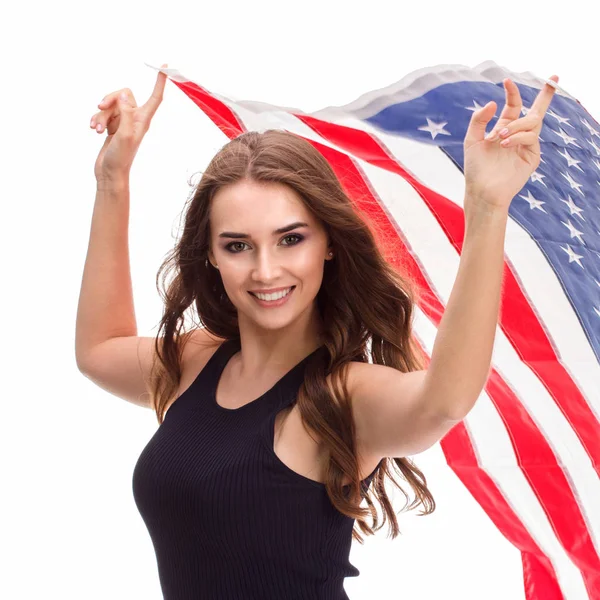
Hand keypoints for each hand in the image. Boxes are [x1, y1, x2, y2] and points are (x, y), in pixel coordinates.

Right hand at [91, 63, 168, 182]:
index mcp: (143, 120)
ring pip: (110, 105)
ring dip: (100, 114)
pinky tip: (94, 129)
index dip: (160, 82)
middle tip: (99, 107)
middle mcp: (135, 119)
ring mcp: (124, 122)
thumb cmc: (120, 158)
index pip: (155, 98)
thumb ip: (125, 113)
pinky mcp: (113, 126)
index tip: (165, 66)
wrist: (110, 172)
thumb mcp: (124, 134)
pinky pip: (104, 114)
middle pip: (123, 95)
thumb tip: (125, 94)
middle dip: (109, 99)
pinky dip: (97, 119)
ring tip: (96, 128)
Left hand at [463, 74, 558, 211]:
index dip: (512, 92)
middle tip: (554, 78)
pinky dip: (518, 137)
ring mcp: (526, 145)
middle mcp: (516, 135)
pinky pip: (531, 137)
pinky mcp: (532, 156)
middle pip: (536, 110)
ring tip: (500, 137)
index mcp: (503, 129)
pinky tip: (504, 144)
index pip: (513, 106)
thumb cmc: (476, 168)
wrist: (481, 190)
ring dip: (516, 125)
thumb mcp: (471, 140)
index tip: (506, 80)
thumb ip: (479, 120)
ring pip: (531, 122)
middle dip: (546, 95)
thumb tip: (494, 103)